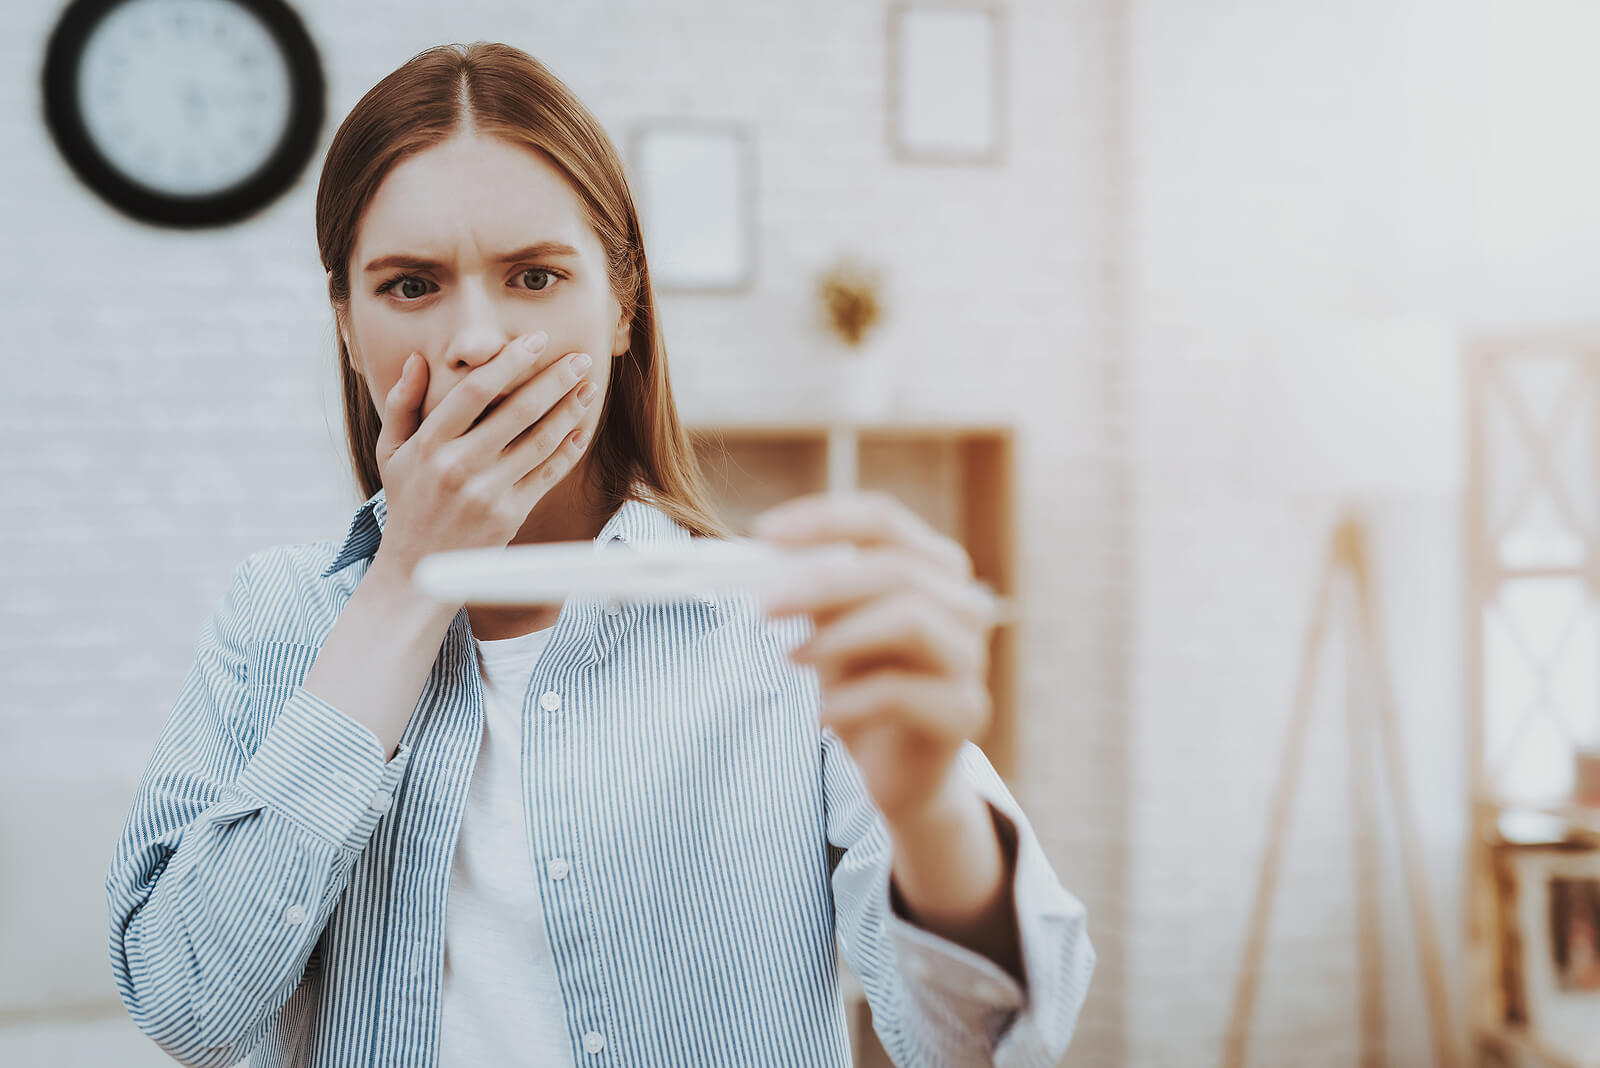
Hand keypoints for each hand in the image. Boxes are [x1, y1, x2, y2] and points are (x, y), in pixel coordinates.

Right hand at [371, 330, 597, 580]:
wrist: (416, 569)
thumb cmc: (407, 501)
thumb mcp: (390, 452)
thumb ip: (402, 404)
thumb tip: (419, 359)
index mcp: (429, 444)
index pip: (475, 391)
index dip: (509, 362)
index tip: (536, 340)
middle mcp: (458, 466)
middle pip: (517, 411)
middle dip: (555, 380)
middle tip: (580, 358)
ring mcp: (487, 492)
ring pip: (540, 441)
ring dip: (570, 411)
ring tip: (589, 388)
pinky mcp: (510, 515)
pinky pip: (547, 475)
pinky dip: (569, 450)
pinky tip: (583, 429)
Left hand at [752, 490, 1002, 825]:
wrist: (898, 771)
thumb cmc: (863, 684)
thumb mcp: (833, 628)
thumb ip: (815, 593)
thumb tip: (766, 562)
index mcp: (934, 566)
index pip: (884, 520)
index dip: (825, 520)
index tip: (764, 531)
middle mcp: (964, 602)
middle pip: (898, 569)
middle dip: (823, 582)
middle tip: (764, 603)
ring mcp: (971, 656)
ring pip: (909, 620)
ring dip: (838, 636)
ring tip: (789, 659)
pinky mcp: (964, 710)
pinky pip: (902, 692)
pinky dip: (848, 699)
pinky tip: (819, 715)